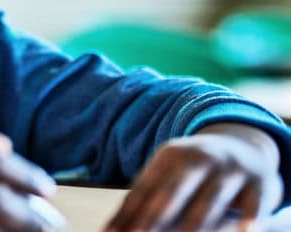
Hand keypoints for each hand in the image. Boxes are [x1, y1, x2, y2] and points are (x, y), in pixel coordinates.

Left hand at [105, 123, 282, 231]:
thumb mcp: (168, 174)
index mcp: (169, 156)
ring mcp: (229, 169)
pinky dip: (249, 217)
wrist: (243, 145)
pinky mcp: (258, 183)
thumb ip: (143, 199)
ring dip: (195, 222)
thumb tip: (111, 228)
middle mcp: (199, 158)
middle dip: (155, 215)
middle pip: (174, 190)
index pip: (145, 187)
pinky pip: (253, 202)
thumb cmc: (193, 170)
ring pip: (210, 198)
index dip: (129, 211)